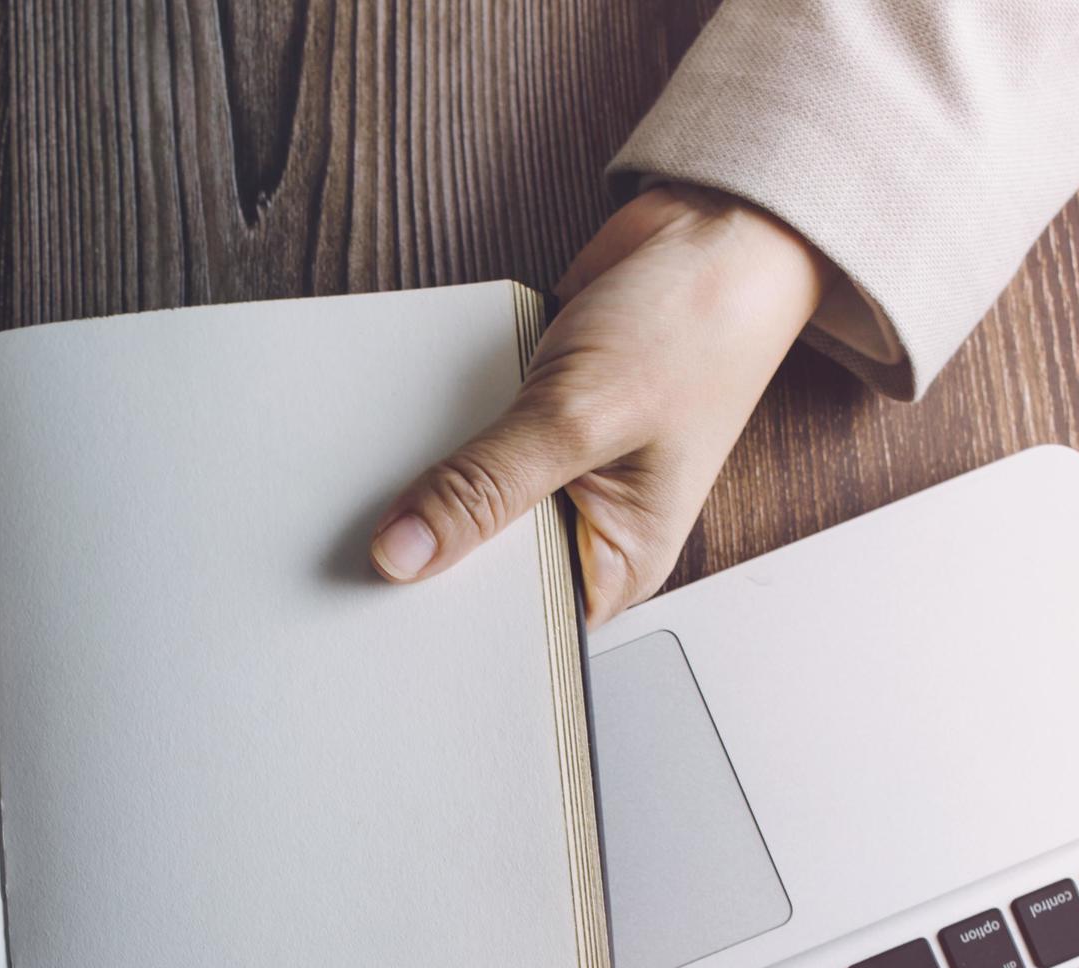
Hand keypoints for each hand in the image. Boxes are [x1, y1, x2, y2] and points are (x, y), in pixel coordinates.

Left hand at [372, 187, 825, 625]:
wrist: (712, 232)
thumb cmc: (696, 327)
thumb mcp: (581, 418)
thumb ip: (487, 487)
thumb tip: (406, 551)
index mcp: (620, 562)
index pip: (517, 623)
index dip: (451, 619)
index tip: (383, 602)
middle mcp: (587, 528)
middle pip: (481, 569)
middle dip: (432, 546)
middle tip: (366, 539)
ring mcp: (555, 477)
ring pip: (464, 505)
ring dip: (428, 480)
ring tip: (381, 477)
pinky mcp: (529, 426)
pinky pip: (463, 447)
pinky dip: (438, 430)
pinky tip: (411, 420)